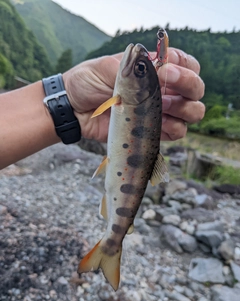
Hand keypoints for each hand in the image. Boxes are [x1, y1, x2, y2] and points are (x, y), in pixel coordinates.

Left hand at [63, 48, 204, 141]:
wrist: (73, 110)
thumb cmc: (87, 82)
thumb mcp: (106, 67)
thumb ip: (131, 66)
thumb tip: (155, 63)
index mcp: (153, 69)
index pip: (186, 64)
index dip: (185, 68)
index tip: (167, 72)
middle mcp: (162, 90)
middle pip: (196, 89)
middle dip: (189, 88)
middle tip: (164, 91)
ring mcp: (160, 111)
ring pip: (192, 112)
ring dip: (183, 110)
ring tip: (159, 108)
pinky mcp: (153, 131)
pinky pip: (177, 132)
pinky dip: (174, 129)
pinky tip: (157, 124)